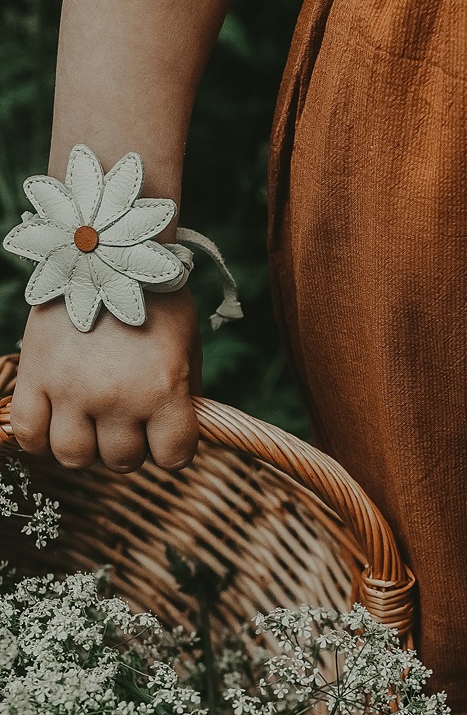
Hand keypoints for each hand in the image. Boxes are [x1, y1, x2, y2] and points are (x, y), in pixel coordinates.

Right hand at [10, 288, 202, 472]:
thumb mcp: (189, 346)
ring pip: (74, 456)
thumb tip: (184, 431)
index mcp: (164, 390)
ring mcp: (71, 390)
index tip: (169, 438)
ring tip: (94, 426)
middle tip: (130, 425)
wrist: (109, 254)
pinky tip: (56, 424)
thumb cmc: (157, 302)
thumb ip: (188, 393)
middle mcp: (117, 397)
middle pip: (122, 460)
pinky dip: (41, 440)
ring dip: (87, 449)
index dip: (175, 451)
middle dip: (131, 448)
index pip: (174, 456)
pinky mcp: (36, 376)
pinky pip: (28, 433)